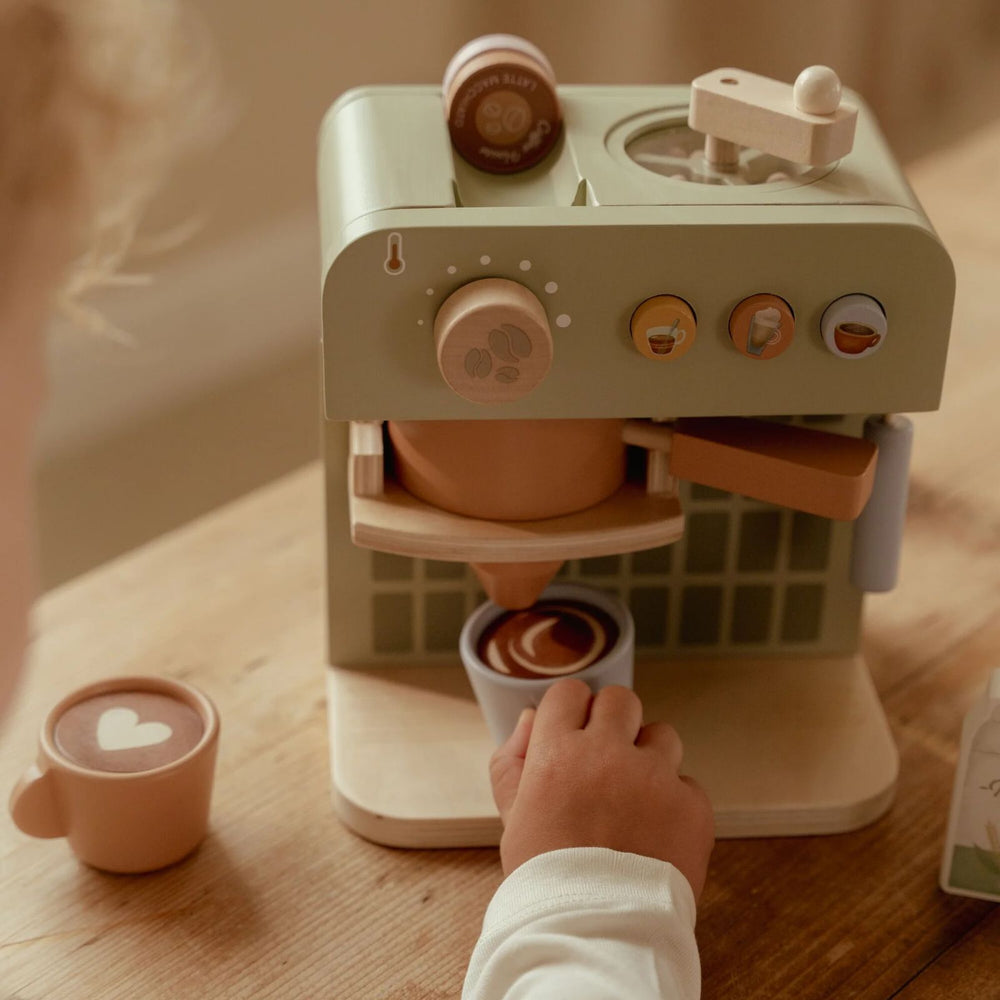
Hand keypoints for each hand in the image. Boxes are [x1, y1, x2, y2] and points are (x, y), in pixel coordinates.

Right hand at [489, 678, 714, 899]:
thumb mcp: (512, 816)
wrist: (596, 934)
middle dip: (615, 722)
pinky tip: (657, 832)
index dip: (572, 711)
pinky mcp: (691, 806)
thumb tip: (530, 719)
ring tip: (637, 796)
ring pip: (662, 735)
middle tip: (609, 758)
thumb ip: (512, 760)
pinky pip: (687, 785)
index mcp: (557, 752)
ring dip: (651, 757)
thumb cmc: (548, 876)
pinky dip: (675, 803)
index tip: (575, 731)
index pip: (570, 692)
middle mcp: (607, 754)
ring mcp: (654, 777)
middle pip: (620, 700)